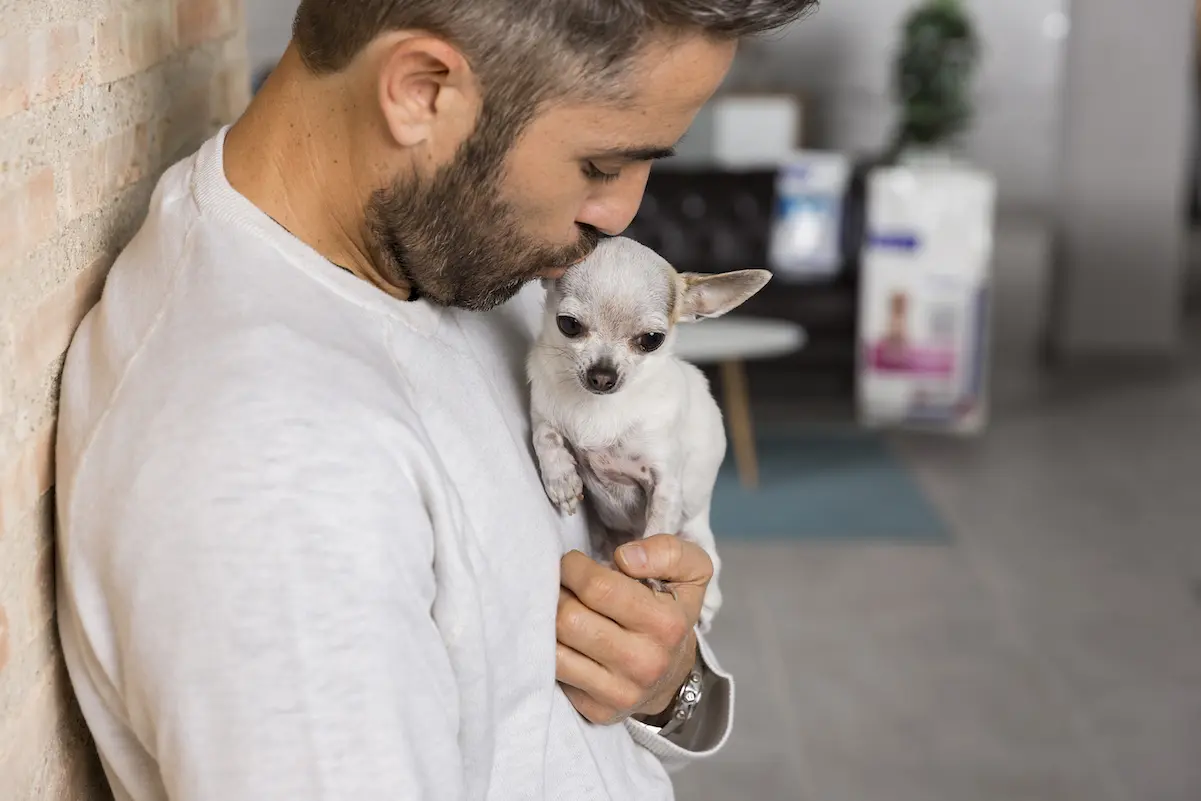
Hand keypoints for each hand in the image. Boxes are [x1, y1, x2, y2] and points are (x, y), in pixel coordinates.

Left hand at [556, 534, 711, 724]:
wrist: (673, 674)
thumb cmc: (673, 613)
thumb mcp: (691, 572)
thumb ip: (668, 551)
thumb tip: (626, 558)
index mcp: (666, 624)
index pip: (597, 587)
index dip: (574, 567)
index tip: (572, 563)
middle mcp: (644, 663)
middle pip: (569, 618)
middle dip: (557, 593)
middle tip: (561, 586)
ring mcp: (620, 692)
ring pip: (555, 650)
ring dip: (548, 623)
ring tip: (560, 610)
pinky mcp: (597, 711)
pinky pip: (554, 676)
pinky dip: (549, 652)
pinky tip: (562, 639)